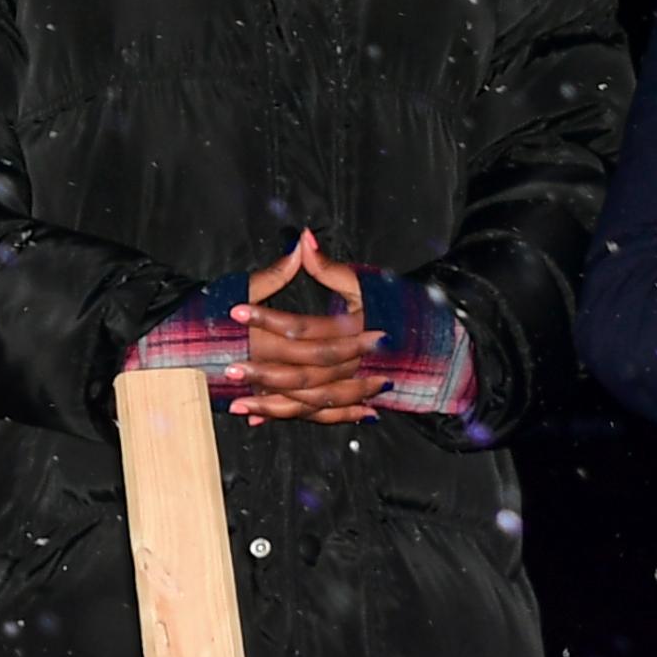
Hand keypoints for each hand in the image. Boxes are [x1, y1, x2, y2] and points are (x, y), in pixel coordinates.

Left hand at [223, 227, 384, 425]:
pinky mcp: (343, 399)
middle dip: (264, 373)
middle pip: (302, 372)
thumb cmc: (388, 306)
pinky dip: (286, 416)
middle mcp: (347, 362)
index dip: (268, 319)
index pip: (303, 326)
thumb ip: (328, 266)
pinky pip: (314, 416)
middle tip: (230, 367)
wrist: (427, 344)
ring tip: (236, 404)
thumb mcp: (360, 282)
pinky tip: (256, 418)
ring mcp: (346, 385)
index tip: (237, 312)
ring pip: (305, 401)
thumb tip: (304, 238)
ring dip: (270, 405)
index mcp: (351, 329)